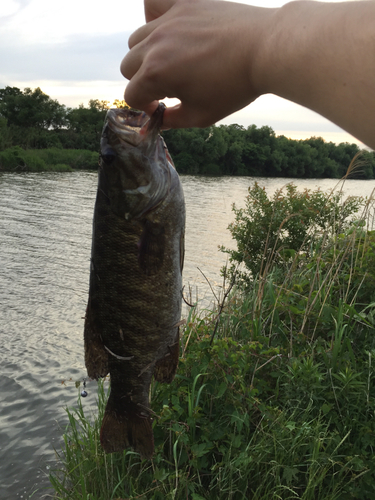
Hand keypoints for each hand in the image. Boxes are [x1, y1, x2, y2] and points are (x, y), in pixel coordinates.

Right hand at [121, 0, 269, 128]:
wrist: (264, 49)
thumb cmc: (234, 87)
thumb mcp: (201, 115)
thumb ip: (172, 121)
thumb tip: (158, 121)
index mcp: (156, 74)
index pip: (131, 95)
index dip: (144, 106)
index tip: (160, 107)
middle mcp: (155, 44)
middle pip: (127, 66)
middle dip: (142, 81)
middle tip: (167, 88)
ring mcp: (168, 20)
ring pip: (137, 39)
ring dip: (146, 55)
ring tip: (171, 62)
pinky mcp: (183, 3)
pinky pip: (153, 3)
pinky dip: (153, 15)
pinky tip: (168, 30)